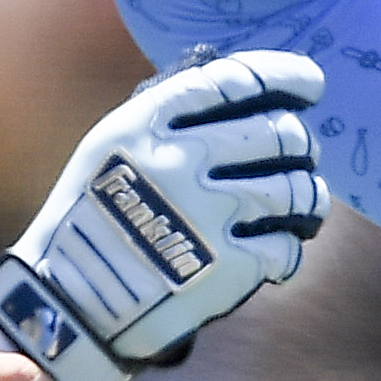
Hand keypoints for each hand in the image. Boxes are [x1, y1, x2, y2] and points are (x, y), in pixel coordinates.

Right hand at [0, 51, 325, 380]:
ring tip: (302, 205)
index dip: (286, 76)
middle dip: (298, 142)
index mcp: (148, 124)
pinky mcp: (226, 269)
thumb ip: (167, 112)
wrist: (70, 304)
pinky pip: (287, 247)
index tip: (311, 85)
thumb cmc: (94, 217)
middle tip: (298, 154)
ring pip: (297, 189)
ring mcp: (206, 216)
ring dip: (308, 196)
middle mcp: (180, 162)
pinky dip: (287, 249)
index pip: (237, 81)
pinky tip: (273, 253)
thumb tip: (237, 80)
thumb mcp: (111, 145)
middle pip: (280, 133)